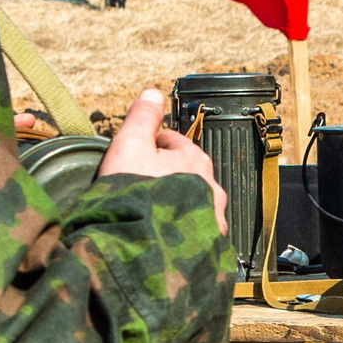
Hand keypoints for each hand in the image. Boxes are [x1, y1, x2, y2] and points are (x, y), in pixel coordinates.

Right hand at [99, 88, 227, 231]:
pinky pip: (193, 230)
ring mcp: (212, 218)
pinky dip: (179, 229)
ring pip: (191, 202)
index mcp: (194, 159)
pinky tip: (161, 234)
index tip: (133, 156)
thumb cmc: (134, 196)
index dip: (148, 145)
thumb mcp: (129, 145)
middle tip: (138, 185)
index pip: (171, 141)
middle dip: (164, 175)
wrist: (142, 249)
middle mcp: (211, 187)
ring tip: (149, 213)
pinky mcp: (208, 244)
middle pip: (184, 172)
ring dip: (174, 203)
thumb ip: (142, 117)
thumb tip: (153, 93)